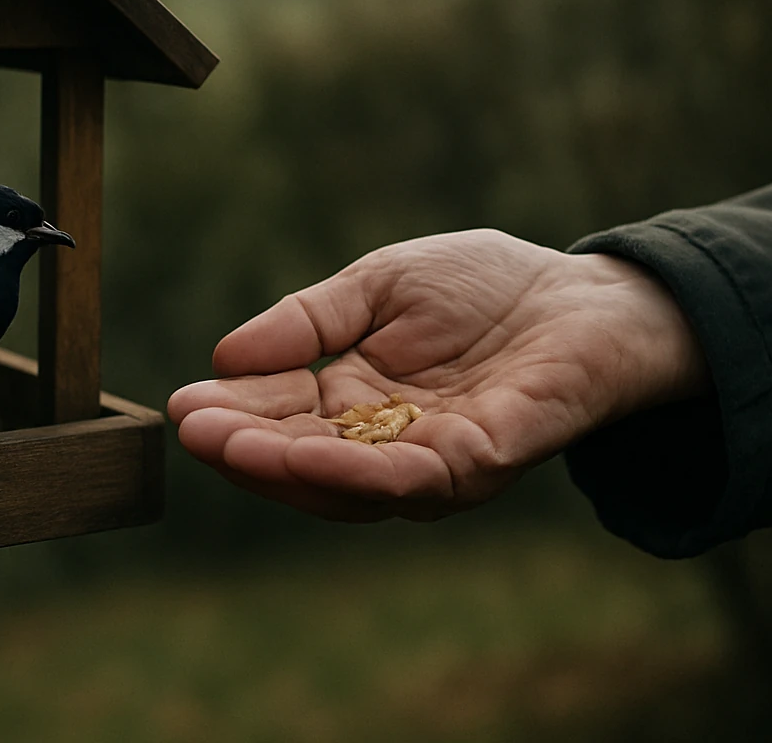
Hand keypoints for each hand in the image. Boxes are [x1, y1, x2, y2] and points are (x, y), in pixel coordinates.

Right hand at [168, 230, 709, 521]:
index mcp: (355, 403)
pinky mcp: (486, 460)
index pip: (281, 419)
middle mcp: (388, 446)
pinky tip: (316, 456)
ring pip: (353, 486)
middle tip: (192, 432)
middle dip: (246, 450)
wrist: (589, 294)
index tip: (182, 406)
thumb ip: (311, 320)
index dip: (233, 415)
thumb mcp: (378, 285)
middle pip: (306, 465)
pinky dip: (364, 474)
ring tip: (233, 447)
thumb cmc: (486, 287)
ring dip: (291, 469)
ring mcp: (435, 461)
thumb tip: (225, 355)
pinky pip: (419, 479)